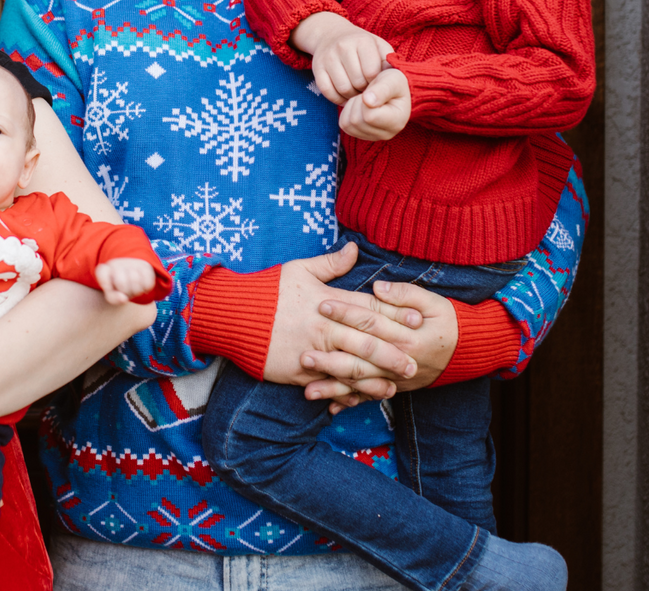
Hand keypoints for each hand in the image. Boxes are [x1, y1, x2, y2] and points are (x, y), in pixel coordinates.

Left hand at [96, 258, 155, 303]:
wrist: (134, 275)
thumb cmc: (119, 288)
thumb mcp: (112, 295)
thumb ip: (113, 298)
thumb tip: (124, 298)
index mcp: (105, 269)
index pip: (102, 272)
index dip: (105, 283)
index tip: (108, 288)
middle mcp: (118, 263)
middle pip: (122, 283)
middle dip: (126, 292)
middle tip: (126, 292)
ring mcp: (132, 263)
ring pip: (136, 281)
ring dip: (136, 292)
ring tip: (134, 290)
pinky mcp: (146, 266)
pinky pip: (148, 282)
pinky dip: (146, 289)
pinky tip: (143, 287)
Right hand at [263, 242, 423, 406]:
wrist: (231, 316)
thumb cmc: (266, 290)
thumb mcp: (298, 270)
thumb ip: (330, 264)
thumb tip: (354, 248)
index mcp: (327, 302)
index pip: (368, 308)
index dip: (394, 315)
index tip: (417, 322)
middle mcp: (324, 328)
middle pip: (365, 341)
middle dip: (392, 354)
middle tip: (415, 363)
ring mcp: (311, 352)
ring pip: (350, 368)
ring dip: (374, 379)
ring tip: (394, 387)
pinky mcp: (297, 372)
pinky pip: (327, 384)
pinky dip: (343, 393)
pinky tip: (359, 399)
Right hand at [293, 12, 393, 104]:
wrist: (331, 34)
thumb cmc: (362, 46)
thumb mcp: (378, 46)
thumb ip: (388, 61)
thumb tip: (395, 79)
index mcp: (362, 41)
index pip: (372, 72)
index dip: (376, 83)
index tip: (376, 83)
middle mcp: (343, 47)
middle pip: (357, 82)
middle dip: (365, 90)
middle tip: (367, 90)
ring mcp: (328, 57)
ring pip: (343, 88)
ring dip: (352, 96)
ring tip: (357, 93)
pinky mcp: (317, 68)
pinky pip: (328, 92)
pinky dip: (338, 98)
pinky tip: (345, 95)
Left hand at [315, 279, 459, 392]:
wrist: (468, 351)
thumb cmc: (449, 321)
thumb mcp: (433, 301)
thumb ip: (405, 294)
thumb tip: (378, 287)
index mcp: (407, 335)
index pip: (371, 322)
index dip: (346, 312)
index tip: (322, 304)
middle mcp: (399, 360)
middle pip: (361, 359)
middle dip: (331, 358)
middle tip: (304, 356)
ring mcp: (396, 377)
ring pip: (362, 384)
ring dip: (335, 387)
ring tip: (308, 390)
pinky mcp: (397, 388)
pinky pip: (371, 397)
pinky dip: (352, 403)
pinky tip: (330, 407)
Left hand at [338, 68, 409, 140]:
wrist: (391, 91)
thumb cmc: (392, 83)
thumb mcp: (392, 80)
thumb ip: (382, 89)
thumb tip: (367, 100)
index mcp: (397, 121)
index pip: (370, 116)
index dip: (365, 100)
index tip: (372, 91)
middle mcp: (386, 134)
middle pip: (356, 121)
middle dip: (357, 103)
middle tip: (367, 94)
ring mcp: (373, 137)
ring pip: (348, 124)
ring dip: (351, 107)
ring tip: (364, 99)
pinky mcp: (361, 136)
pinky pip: (344, 126)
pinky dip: (347, 113)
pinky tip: (359, 107)